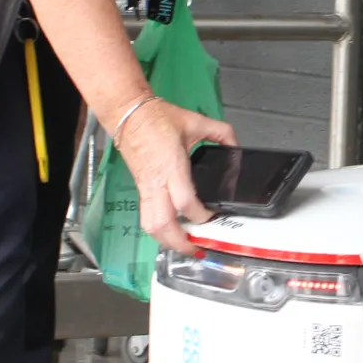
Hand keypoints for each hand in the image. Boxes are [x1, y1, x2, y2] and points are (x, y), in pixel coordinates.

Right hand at [118, 96, 236, 251]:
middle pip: (163, 224)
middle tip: (197, 249)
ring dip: (166, 241)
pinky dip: (159, 230)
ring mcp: (146, 188)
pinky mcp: (140, 189)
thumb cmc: (158, 117)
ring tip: (184, 246)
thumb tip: (235, 146)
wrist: (128, 113)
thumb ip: (221, 134)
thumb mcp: (195, 122)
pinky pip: (146, 217)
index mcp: (172, 166)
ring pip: (150, 225)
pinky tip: (172, 231)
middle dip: (180, 243)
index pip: (185, 202)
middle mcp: (157, 182)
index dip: (200, 215)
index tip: (213, 217)